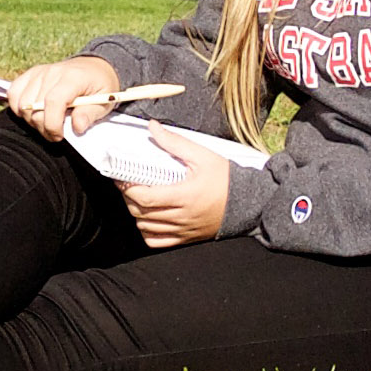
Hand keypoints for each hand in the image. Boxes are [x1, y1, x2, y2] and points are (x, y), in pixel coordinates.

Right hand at [7, 55, 124, 140]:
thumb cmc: (100, 86)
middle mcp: (52, 72)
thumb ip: (90, 114)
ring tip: (47, 123)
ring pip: (21, 104)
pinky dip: (18, 107)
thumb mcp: (104, 101)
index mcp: (73, 77)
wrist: (94, 67)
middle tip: (56, 134)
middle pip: (34, 107)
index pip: (53, 102)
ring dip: (31, 120)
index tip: (59, 136)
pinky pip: (13, 93)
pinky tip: (32, 112)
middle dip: (44, 128)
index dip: (52, 124)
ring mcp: (39, 72)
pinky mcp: (30, 74)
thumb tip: (77, 127)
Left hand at [119, 132, 231, 247]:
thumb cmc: (226, 179)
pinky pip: (157, 242)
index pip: (144, 197)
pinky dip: (147, 232)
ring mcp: (183, 230)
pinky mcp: (186, 238)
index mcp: (183, 196)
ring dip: (136, 214)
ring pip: (145, 228)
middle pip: (140, 213)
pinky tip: (148, 220)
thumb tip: (153, 128)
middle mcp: (181, 217)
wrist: (248, 203)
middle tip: (128, 185)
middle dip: (128, 198)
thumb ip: (175, 142)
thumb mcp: (202, 156)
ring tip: (138, 199)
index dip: (127, 189)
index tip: (122, 178)